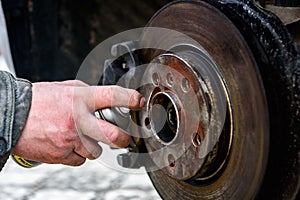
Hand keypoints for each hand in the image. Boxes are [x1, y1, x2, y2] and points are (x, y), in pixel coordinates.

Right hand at [12, 80, 144, 165]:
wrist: (13, 116)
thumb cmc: (40, 101)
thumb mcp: (66, 89)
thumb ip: (88, 94)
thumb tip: (105, 100)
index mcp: (81, 99)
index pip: (113, 96)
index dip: (130, 99)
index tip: (138, 101)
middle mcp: (78, 119)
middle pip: (113, 135)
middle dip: (123, 139)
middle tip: (124, 138)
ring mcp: (70, 139)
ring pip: (96, 151)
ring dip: (92, 146)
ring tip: (79, 137)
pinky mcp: (61, 154)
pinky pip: (80, 160)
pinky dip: (77, 154)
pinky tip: (68, 144)